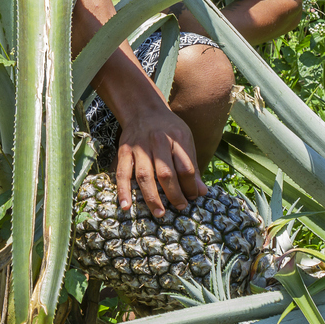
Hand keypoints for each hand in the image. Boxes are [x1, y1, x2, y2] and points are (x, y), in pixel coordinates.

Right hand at [115, 101, 206, 216]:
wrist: (144, 110)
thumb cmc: (169, 129)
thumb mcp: (185, 140)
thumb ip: (192, 166)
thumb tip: (202, 192)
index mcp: (177, 138)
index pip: (186, 167)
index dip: (191, 186)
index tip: (194, 197)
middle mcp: (158, 141)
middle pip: (166, 173)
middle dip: (174, 194)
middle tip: (180, 207)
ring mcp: (139, 147)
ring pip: (144, 175)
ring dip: (151, 197)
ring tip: (159, 213)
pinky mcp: (124, 151)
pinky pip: (122, 174)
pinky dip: (123, 191)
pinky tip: (126, 206)